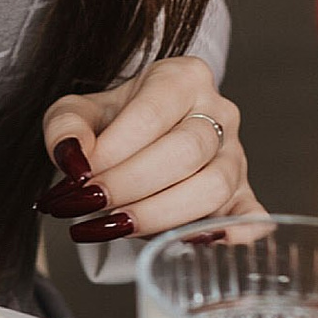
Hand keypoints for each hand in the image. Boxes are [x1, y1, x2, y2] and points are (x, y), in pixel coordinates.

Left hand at [38, 59, 251, 245]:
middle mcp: (219, 112)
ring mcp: (237, 155)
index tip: (79, 178)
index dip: (114, 151)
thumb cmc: (113, 121)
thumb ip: (66, 127)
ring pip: (213, 187)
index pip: (152, 114)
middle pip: (185, 152)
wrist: (140, 134)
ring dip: (161, 214)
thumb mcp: (78, 111)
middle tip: (90, 206)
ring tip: (116, 226)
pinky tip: (197, 240)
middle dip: (131, 185)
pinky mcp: (244, 194)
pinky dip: (233, 232)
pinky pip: (251, 216)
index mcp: (183, 77)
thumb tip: (75, 162)